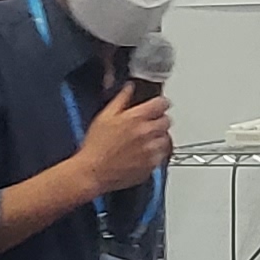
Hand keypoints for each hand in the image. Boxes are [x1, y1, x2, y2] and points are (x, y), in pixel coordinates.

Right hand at [67, 86, 172, 202]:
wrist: (93, 171)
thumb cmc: (95, 146)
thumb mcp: (104, 116)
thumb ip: (121, 99)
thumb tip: (129, 88)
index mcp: (136, 118)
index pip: (161, 103)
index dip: (160, 103)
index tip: (158, 105)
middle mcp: (147, 133)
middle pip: (167, 121)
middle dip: (159, 120)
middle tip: (150, 123)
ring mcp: (151, 151)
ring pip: (166, 139)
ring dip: (160, 137)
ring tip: (148, 140)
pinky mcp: (151, 166)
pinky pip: (162, 156)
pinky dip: (157, 154)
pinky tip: (145, 153)